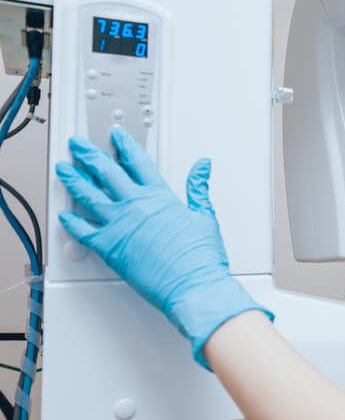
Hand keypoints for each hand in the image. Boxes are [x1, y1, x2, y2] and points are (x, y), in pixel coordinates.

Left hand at [56, 129, 272, 369]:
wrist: (193, 283)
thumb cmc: (200, 257)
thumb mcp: (205, 215)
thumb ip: (198, 188)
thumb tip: (202, 167)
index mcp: (160, 197)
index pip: (138, 163)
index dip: (125, 146)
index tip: (116, 136)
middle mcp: (136, 207)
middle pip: (107, 173)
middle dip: (90, 155)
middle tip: (78, 145)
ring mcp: (120, 226)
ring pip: (89, 195)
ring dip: (74, 180)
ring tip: (63, 169)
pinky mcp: (109, 247)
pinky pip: (83, 231)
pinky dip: (72, 222)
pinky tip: (64, 215)